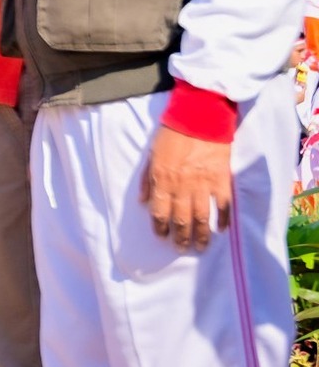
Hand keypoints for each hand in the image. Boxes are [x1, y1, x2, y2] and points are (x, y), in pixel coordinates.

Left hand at [142, 126, 233, 250]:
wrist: (200, 117)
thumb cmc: (172, 134)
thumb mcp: (151, 155)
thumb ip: (146, 180)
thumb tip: (143, 202)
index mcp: (162, 180)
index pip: (159, 212)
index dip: (160, 228)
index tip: (162, 238)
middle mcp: (182, 187)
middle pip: (181, 219)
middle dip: (180, 237)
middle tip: (182, 249)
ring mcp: (203, 185)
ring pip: (202, 217)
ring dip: (201, 235)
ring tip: (200, 247)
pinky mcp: (222, 180)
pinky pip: (223, 206)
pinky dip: (223, 220)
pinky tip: (220, 230)